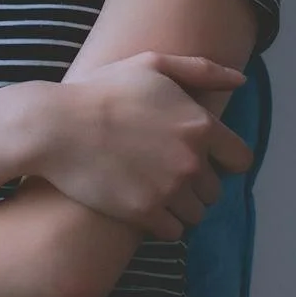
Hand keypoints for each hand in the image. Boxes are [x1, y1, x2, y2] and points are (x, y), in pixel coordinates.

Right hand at [24, 53, 254, 240]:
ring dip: (179, 207)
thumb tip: (240, 81)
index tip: (202, 160)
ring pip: (195, 215)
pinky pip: (173, 232)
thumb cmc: (101, 91)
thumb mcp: (151, 64)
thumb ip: (201, 70)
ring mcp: (170, 189)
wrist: (55, 127)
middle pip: (215, 191)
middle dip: (195, 185)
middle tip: (164, 174)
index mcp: (201, 125)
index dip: (223, 161)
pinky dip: (161, 224)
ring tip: (152, 192)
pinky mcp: (145, 213)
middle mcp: (192, 160)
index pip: (240, 160)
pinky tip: (140, 206)